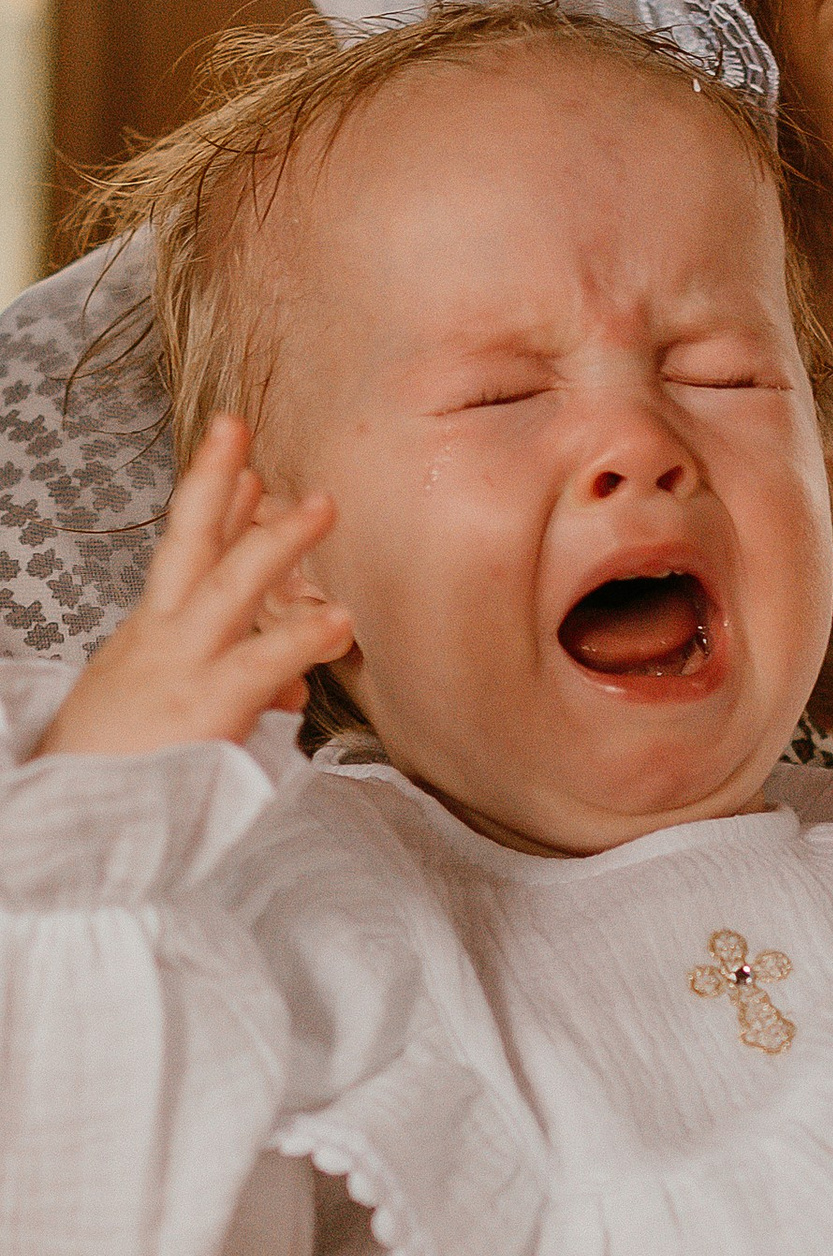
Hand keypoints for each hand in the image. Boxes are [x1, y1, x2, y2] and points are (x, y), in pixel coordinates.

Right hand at [38, 416, 353, 761]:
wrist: (69, 830)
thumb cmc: (122, 780)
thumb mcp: (176, 721)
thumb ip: (239, 690)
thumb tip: (291, 685)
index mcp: (149, 641)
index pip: (183, 561)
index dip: (214, 510)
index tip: (243, 468)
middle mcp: (159, 642)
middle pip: (184, 543)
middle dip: (213, 480)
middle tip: (240, 425)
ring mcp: (178, 670)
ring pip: (229, 589)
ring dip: (278, 543)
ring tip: (324, 506)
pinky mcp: (200, 711)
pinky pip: (258, 666)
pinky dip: (301, 641)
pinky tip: (340, 622)